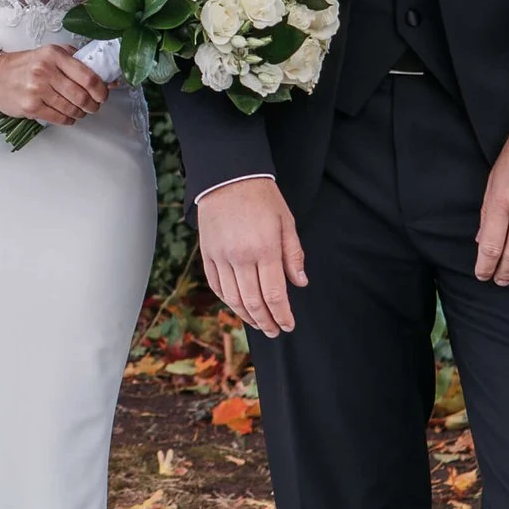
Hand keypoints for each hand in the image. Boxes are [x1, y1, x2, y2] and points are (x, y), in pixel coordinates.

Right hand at [0, 44, 108, 126]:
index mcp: (54, 55)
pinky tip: (68, 116)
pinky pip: (59, 118)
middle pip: (82, 95)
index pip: (88, 76)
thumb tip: (106, 78)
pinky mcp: (30, 106)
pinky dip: (68, 120)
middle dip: (93, 105)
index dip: (101, 90)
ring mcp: (37, 89)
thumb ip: (75, 61)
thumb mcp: (50, 53)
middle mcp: (45, 70)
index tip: (104, 95)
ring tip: (79, 111)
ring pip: (72, 108)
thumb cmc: (25, 66)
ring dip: (80, 113)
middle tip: (93, 106)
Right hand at [195, 173, 306, 336]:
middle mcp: (240, 257)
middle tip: (276, 330)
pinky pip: (217, 286)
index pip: (274, 294)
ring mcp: (221, 257)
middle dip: (267, 321)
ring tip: (260, 324)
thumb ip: (293, 254)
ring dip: (247, 316)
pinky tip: (238, 307)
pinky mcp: (208, 255)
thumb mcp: (286, 221)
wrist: (227, 177)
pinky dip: (228, 301)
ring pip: (233, 299)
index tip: (289, 325)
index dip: (282, 314)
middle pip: (253, 302)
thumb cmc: (261, 197)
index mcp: (264, 248)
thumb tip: (300, 283)